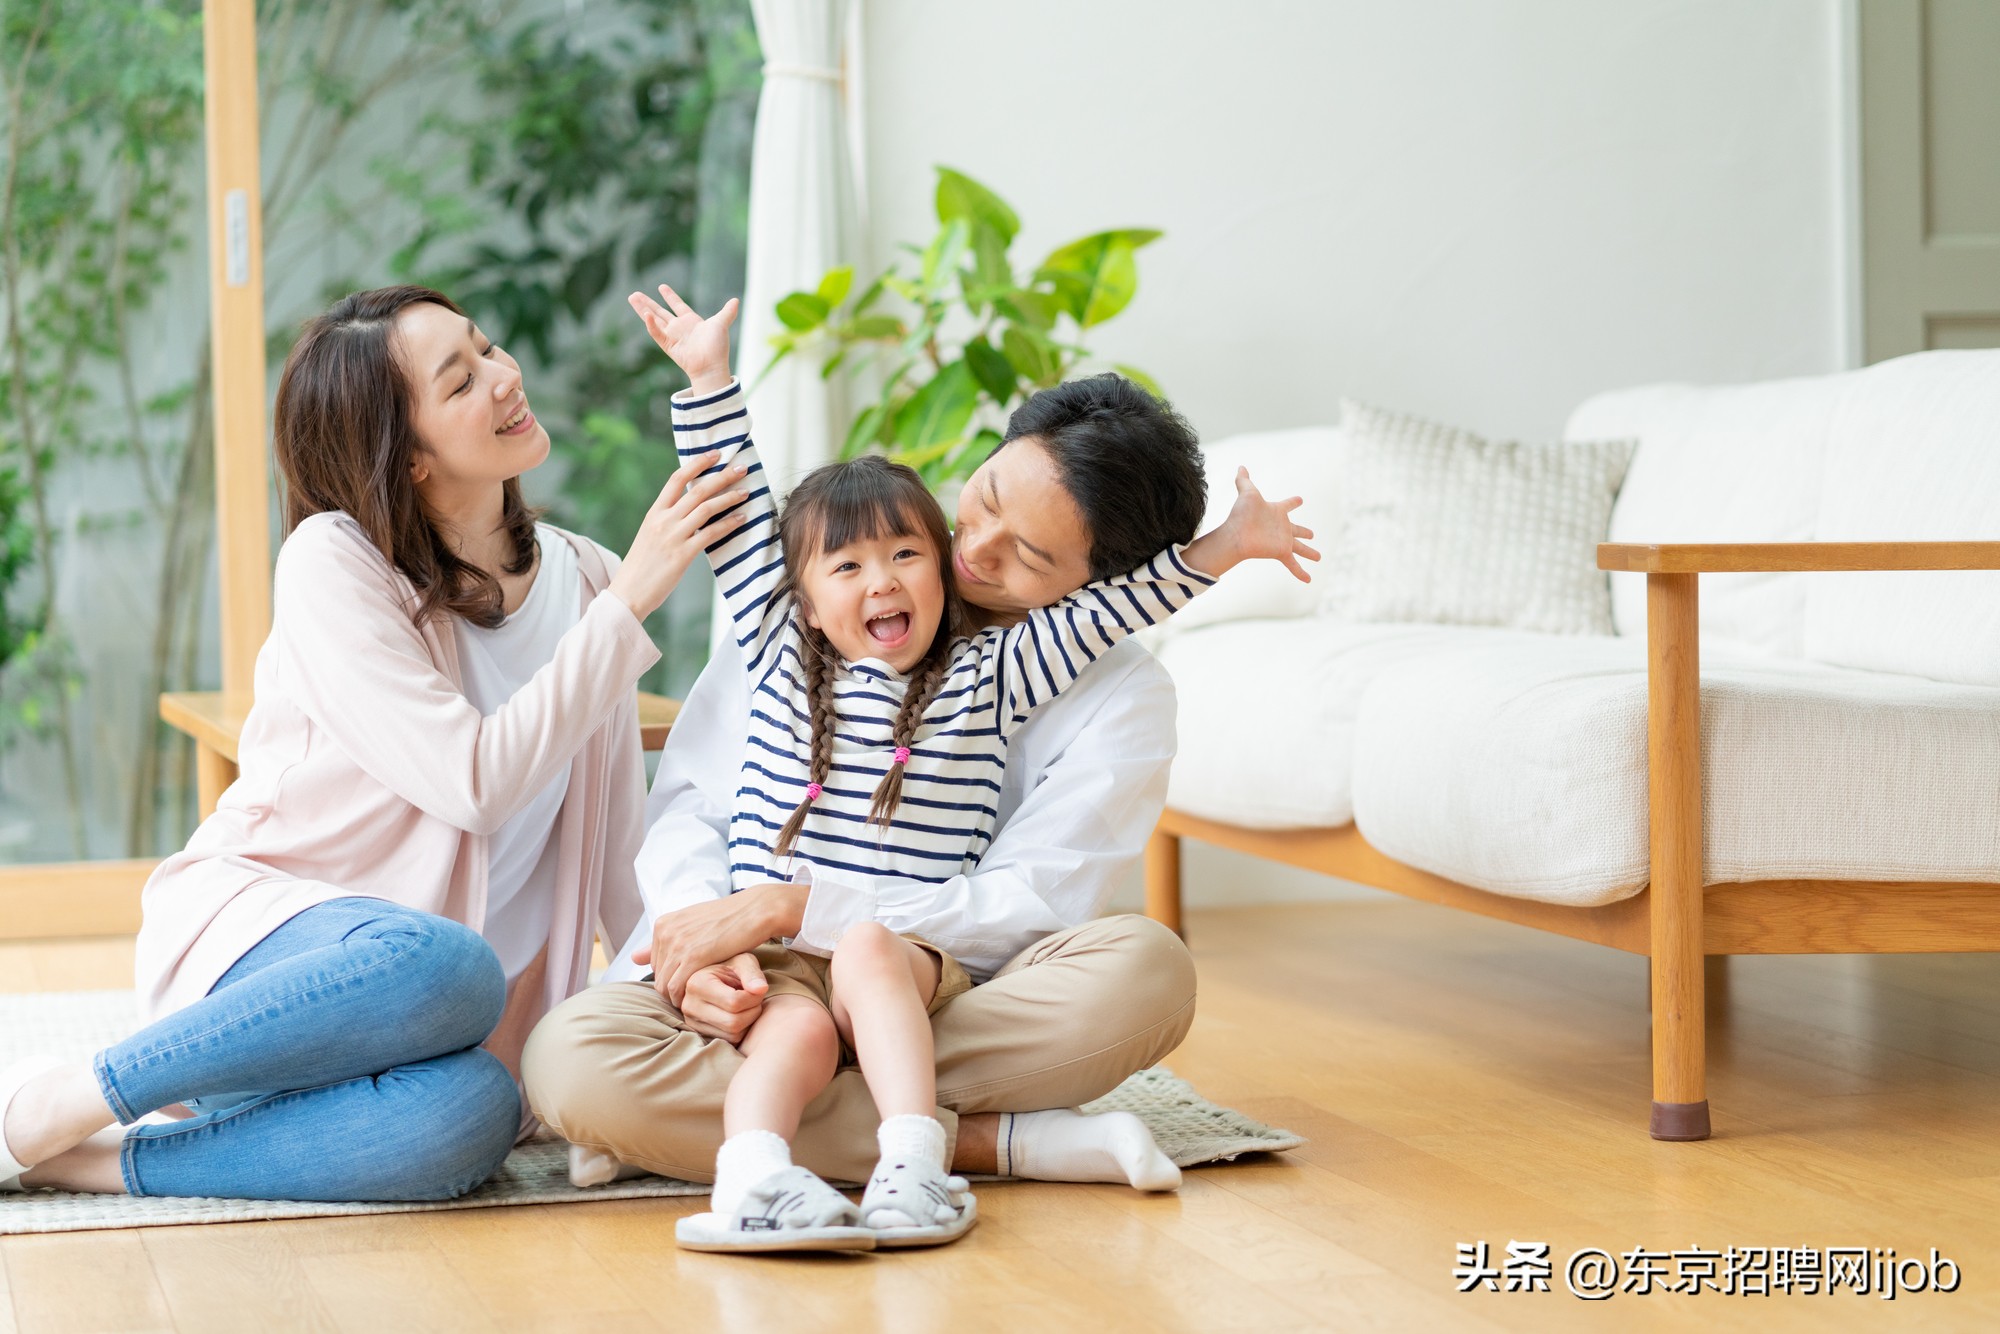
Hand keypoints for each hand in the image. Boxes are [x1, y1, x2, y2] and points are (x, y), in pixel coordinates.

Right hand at [606, 449, 750, 619]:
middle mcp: (663, 520)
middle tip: (741, 467)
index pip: (676, 479)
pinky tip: (741, 518)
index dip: (698, 463)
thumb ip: (667, 520)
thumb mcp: (650, 535)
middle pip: (697, 490)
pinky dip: (729, 524)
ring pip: (706, 508)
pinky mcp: (683, 555)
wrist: (628, 593)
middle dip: (722, 476)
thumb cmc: (641, 567)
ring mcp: (673, 536)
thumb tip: (691, 509)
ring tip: (746, 492)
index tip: (716, 454)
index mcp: (654, 513)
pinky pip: (711, 534)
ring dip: (729, 497)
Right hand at [630, 284, 737, 393]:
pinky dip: (651, 325)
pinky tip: (646, 314)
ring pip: (653, 320)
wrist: (712, 365)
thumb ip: (727, 311)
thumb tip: (736, 300)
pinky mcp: (668, 346)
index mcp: (691, 321)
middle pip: (660, 312)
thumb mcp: (722, 324)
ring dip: (643, 309)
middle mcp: (680, 328)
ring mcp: (673, 337)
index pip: (678, 305)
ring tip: (632, 298)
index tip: (662, 286)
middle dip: (647, 303)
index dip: (670, 296)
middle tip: (634, 294)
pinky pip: (657, 333)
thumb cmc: (717, 347)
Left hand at [631, 883, 808, 1005]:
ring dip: (678, 997)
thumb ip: (664, 940)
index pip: (655, 963)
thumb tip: (634, 958)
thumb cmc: (729, 918)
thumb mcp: (692, 924)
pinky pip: (676, 988)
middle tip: (695, 994)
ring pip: (664, 985)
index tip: (691, 981)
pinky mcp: (692, 956)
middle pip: (658, 975)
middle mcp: (665, 932)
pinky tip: (700, 998)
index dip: (672, 975)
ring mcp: (677, 944)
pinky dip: (684, 998)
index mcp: (663, 923)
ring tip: (697, 999)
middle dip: (673, 988)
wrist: (755, 910)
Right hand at [678, 955, 768, 1042]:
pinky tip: (739, 1014)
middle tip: (755, 999)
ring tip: (747, 1005)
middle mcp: (689, 1005)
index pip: (734, 1002)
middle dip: (752, 1011)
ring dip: (748, 1021)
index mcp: (697, 983)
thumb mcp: (743, 962)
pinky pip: (729, 1040)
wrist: (716, 977)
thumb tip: (762, 989)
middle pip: (733, 1022)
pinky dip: (741, 1029)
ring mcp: (692, 1021)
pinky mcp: (699, 1033)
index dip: (754, 998)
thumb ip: (752, 974)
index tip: (757, 990)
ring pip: (733, 1034)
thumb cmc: (731, 967)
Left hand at [1184, 467, 1319, 580]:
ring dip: (1309, 552)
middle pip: (1297, 530)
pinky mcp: (1281, 552)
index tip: (1299, 500)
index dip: (1293, 502)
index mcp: (1276, 512)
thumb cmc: (1241, 514)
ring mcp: (1282, 541)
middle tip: (1312, 534)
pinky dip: (1301, 573)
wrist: (1237, 534)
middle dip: (1305, 532)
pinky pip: (1293, 564)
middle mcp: (1281, 527)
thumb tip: (1241, 466)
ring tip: (1319, 557)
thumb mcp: (1247, 492)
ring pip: (1300, 548)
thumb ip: (1244, 480)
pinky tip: (1308, 580)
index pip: (1287, 505)